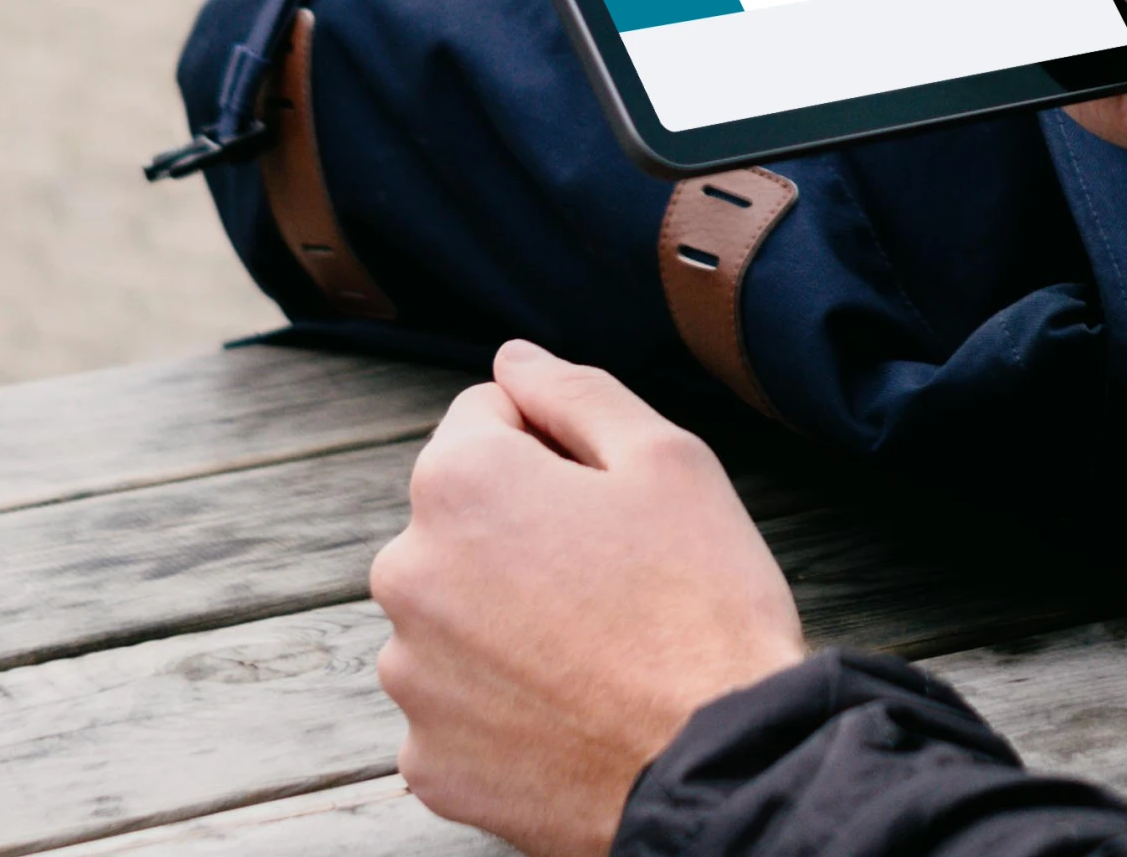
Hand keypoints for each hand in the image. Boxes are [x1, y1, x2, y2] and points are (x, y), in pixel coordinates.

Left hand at [370, 341, 806, 856]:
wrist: (720, 767)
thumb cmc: (703, 605)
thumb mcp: (667, 459)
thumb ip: (574, 392)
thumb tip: (512, 359)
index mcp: (457, 483)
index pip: (486, 419)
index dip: (558, 448)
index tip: (611, 501)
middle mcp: (407, 574)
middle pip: (461, 521)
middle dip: (522, 533)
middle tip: (613, 579)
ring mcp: (411, 678)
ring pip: (456, 616)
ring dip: (505, 620)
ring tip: (594, 653)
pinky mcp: (428, 762)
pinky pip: (458, 709)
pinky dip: (502, 707)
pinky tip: (570, 712)